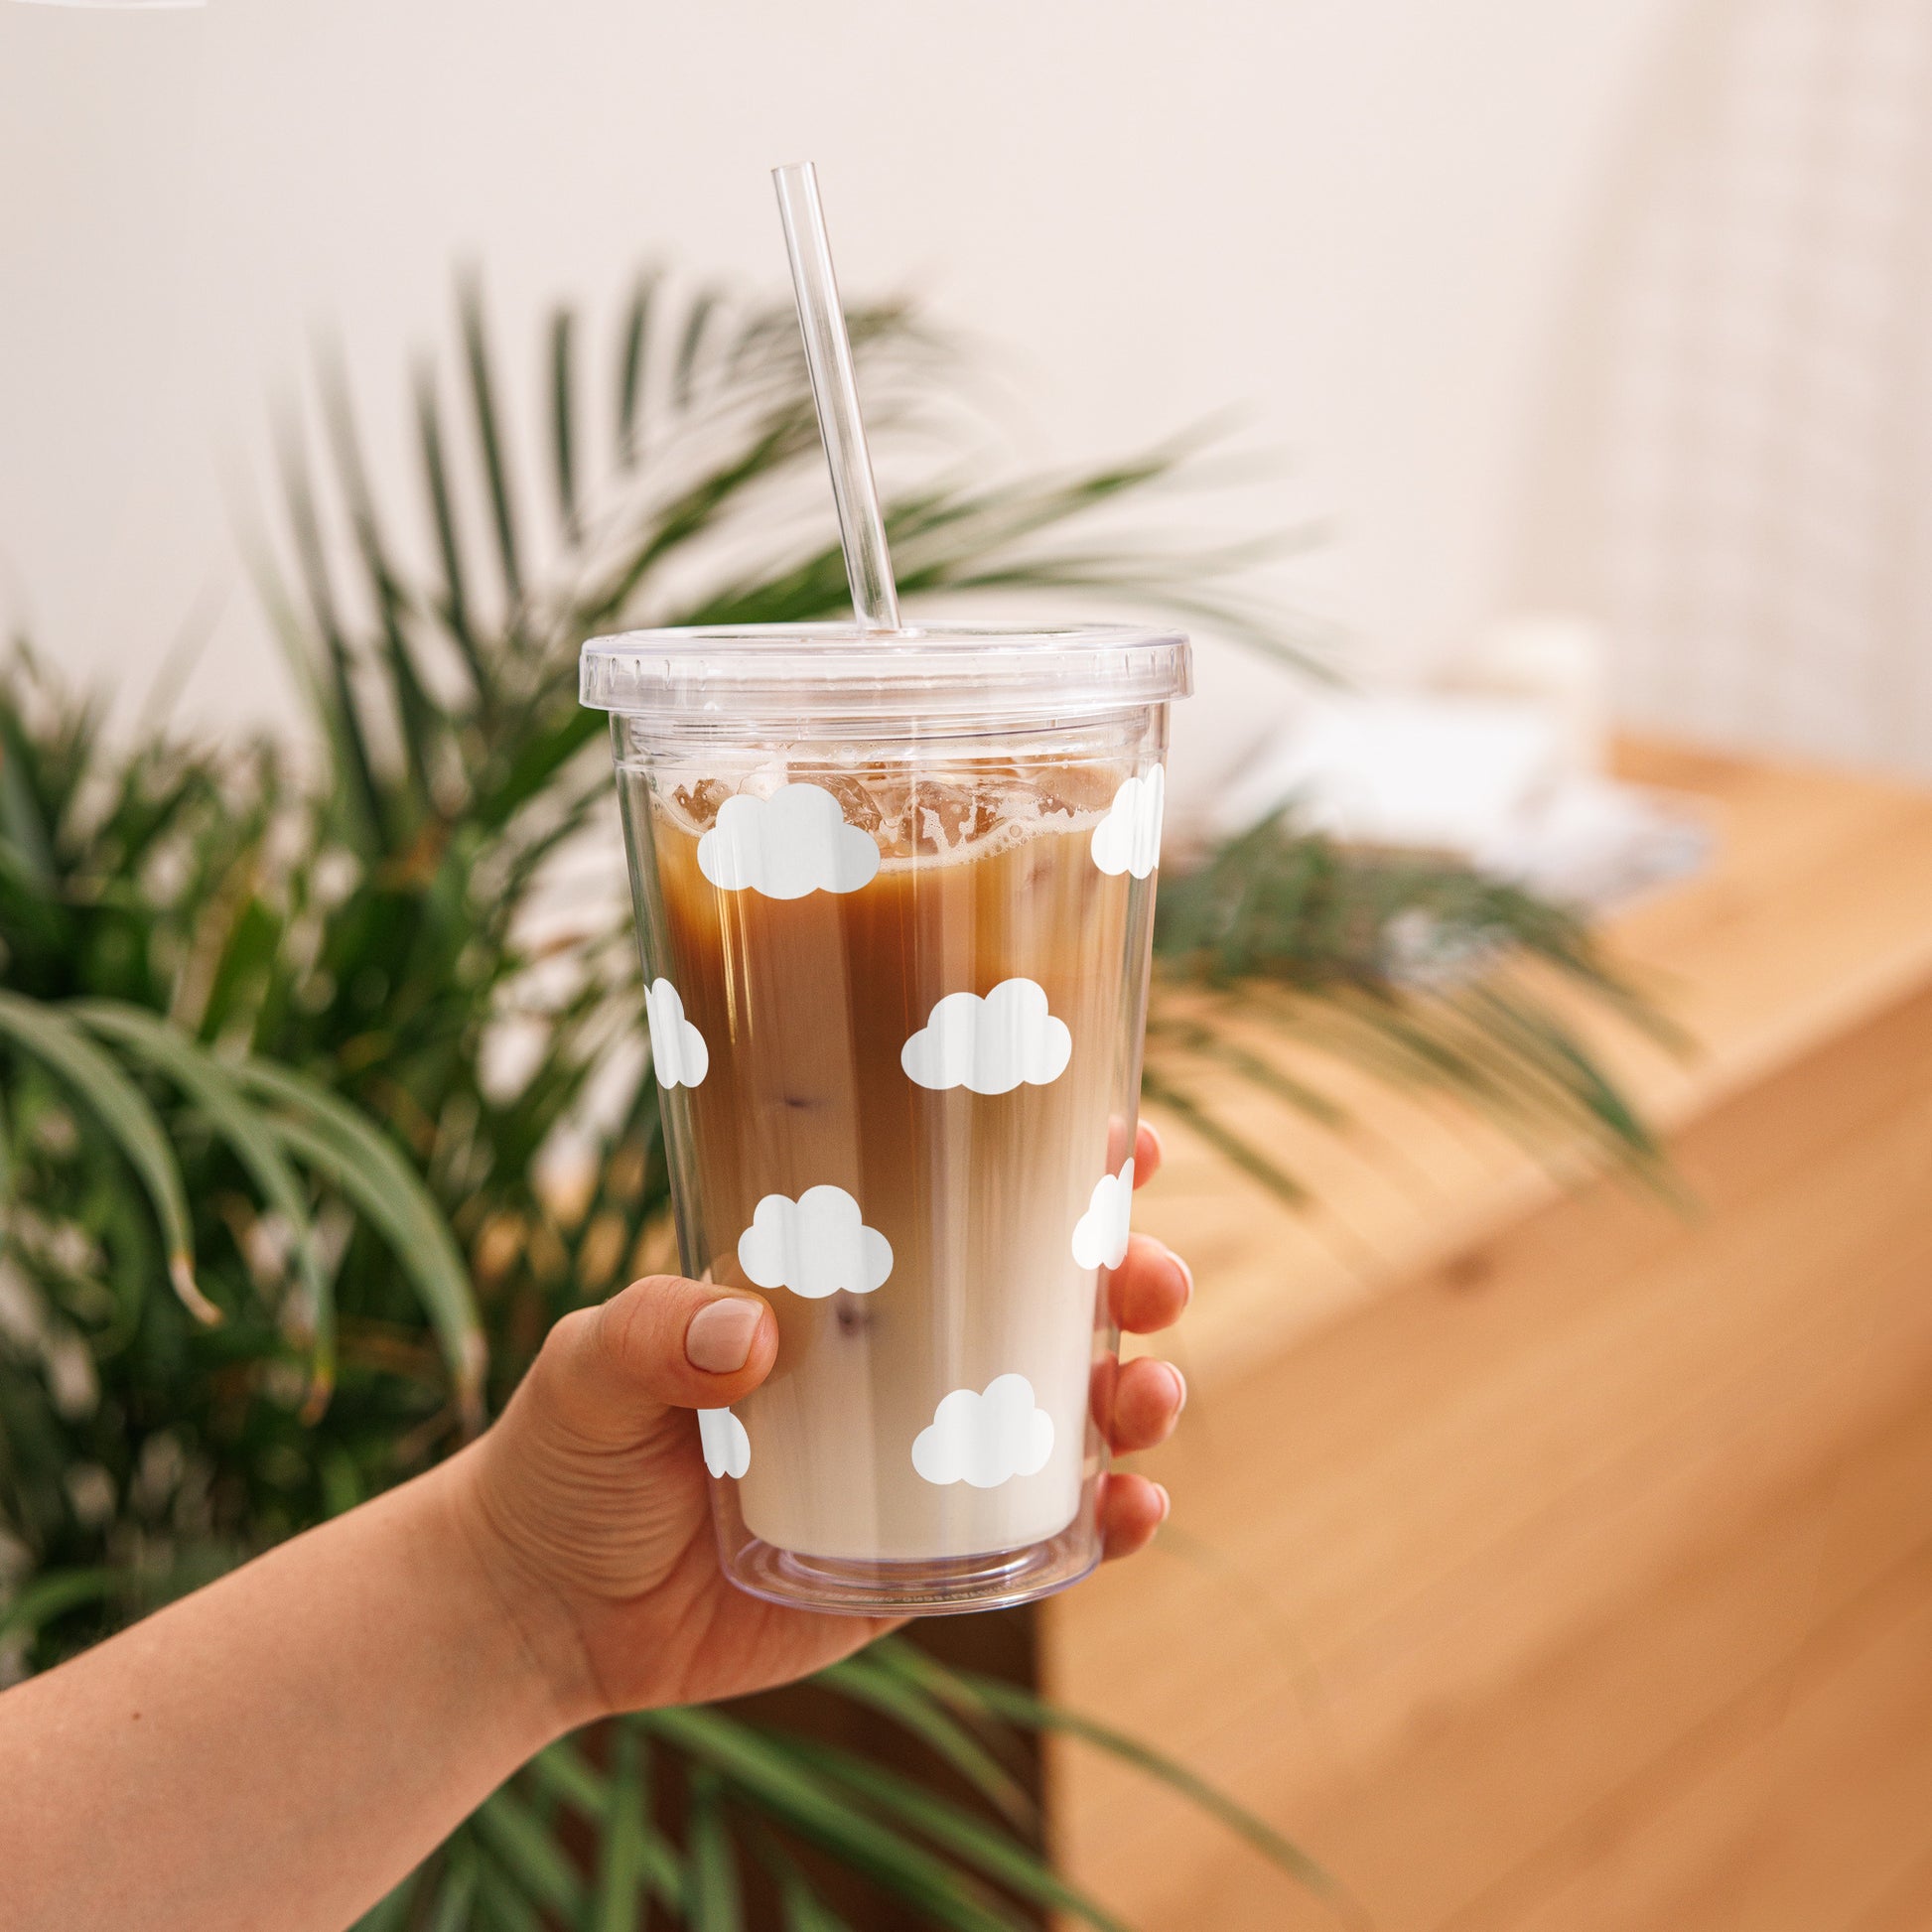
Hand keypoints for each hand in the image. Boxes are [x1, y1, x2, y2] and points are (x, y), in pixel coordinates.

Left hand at [457, 1123, 1190, 1721]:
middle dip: (1129, 1279)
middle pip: (1050, 1305)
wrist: (542, 1612)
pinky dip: (1105, 1523)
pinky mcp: (922, 1564)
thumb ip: (650, 1331)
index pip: (965, 1206)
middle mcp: (902, 1365)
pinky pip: (1036, 1538)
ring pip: (1067, 1416)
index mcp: (844, 1289)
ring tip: (1152, 1394)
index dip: (1061, 1170)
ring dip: (1139, 1393)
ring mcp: (923, 1465)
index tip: (1126, 1138)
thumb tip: (752, 1333)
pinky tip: (1137, 1507)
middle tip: (1150, 1277)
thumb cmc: (567, 1454)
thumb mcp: (588, 1363)